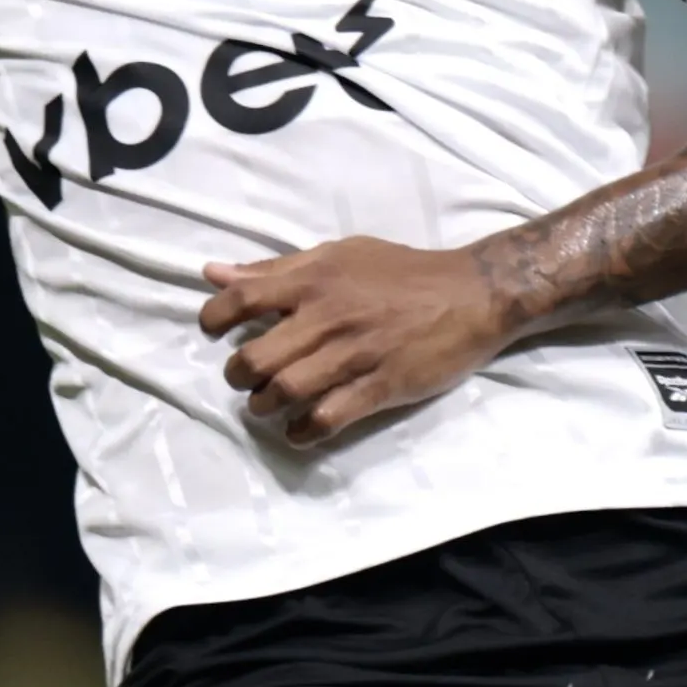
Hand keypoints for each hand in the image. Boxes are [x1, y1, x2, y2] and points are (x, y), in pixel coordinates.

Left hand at [200, 237, 518, 447]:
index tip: (213, 333)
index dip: (215, 319)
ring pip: (285, 392)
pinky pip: (327, 418)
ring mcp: (355, 355)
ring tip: (268, 406)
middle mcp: (328, 317)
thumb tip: (214, 273)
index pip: (243, 299)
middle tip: (245, 380)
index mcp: (315, 280)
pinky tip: (300, 431)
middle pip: (256, 358)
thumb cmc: (403, 272)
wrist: (474, 293)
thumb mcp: (341, 254)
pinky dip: (303, 431)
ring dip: (265, 406)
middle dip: (238, 376)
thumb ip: (277, 268)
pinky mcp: (382, 387)